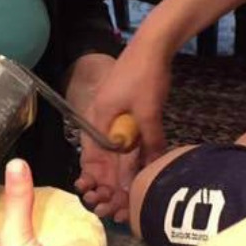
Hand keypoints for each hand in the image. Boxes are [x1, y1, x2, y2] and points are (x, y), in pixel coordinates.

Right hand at [76, 51, 173, 221]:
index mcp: (97, 119)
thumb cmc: (146, 75)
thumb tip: (150, 169)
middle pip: (99, 157)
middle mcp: (98, 118)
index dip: (99, 181)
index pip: (92, 159)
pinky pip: (121, 137)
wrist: (153, 44)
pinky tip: (138, 164)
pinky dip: (128, 152)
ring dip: (119, 168)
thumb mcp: (149, 111)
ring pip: (111, 148)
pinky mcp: (122, 109)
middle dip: (107, 180)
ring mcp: (110, 113)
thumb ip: (149, 140)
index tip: (108, 199)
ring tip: (125, 190)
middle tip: (116, 202)